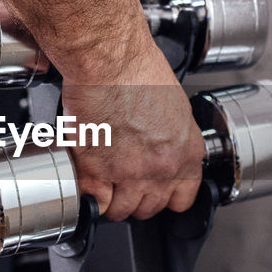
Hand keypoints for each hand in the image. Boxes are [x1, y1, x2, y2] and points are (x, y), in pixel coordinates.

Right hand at [59, 38, 204, 220]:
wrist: (112, 60)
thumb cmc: (139, 71)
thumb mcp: (175, 108)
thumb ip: (172, 138)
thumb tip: (160, 149)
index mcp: (185, 152)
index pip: (182, 199)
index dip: (164, 197)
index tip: (153, 192)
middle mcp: (162, 168)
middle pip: (148, 208)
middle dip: (133, 198)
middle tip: (120, 179)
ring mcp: (130, 174)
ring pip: (119, 211)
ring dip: (108, 199)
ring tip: (100, 177)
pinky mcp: (98, 171)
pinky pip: (93, 202)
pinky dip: (86, 193)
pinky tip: (86, 176)